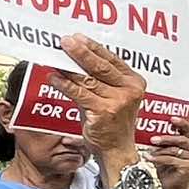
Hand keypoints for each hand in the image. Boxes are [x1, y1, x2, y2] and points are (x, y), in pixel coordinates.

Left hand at [53, 36, 146, 167]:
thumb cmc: (111, 123)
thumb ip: (99, 80)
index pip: (112, 59)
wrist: (117, 150)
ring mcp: (118, 101)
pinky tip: (53, 77)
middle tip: (65, 41)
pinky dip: (64, 84)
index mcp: (134, 82)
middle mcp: (129, 90)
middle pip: (100, 66)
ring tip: (54, 57)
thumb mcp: (112, 97)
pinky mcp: (104, 112)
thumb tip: (74, 60)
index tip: (78, 37)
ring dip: (68, 67)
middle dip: (80, 52)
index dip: (93, 47)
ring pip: (87, 79)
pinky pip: (79, 93)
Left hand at [149, 120, 188, 188]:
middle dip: (166, 138)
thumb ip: (163, 144)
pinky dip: (158, 158)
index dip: (182, 123)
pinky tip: (148, 157)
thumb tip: (149, 132)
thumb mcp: (164, 153)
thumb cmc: (167, 168)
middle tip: (153, 139)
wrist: (172, 187)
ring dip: (159, 150)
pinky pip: (171, 159)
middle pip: (182, 139)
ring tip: (148, 151)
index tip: (171, 118)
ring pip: (174, 150)